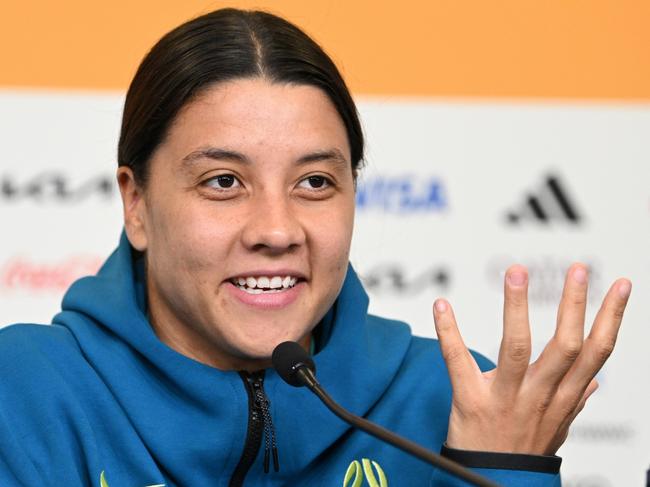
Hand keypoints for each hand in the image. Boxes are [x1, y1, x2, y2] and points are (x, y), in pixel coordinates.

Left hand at [433, 263, 630, 454]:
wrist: (493, 484)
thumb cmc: (523, 452)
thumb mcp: (557, 429)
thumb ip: (574, 402)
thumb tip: (595, 382)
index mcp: (562, 398)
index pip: (596, 353)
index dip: (611, 318)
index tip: (621, 286)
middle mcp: (539, 396)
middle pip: (565, 347)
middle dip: (574, 306)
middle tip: (579, 269)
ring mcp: (505, 398)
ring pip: (516, 348)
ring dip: (517, 308)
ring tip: (517, 272)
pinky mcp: (470, 400)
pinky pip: (458, 361)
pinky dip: (448, 332)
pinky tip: (442, 306)